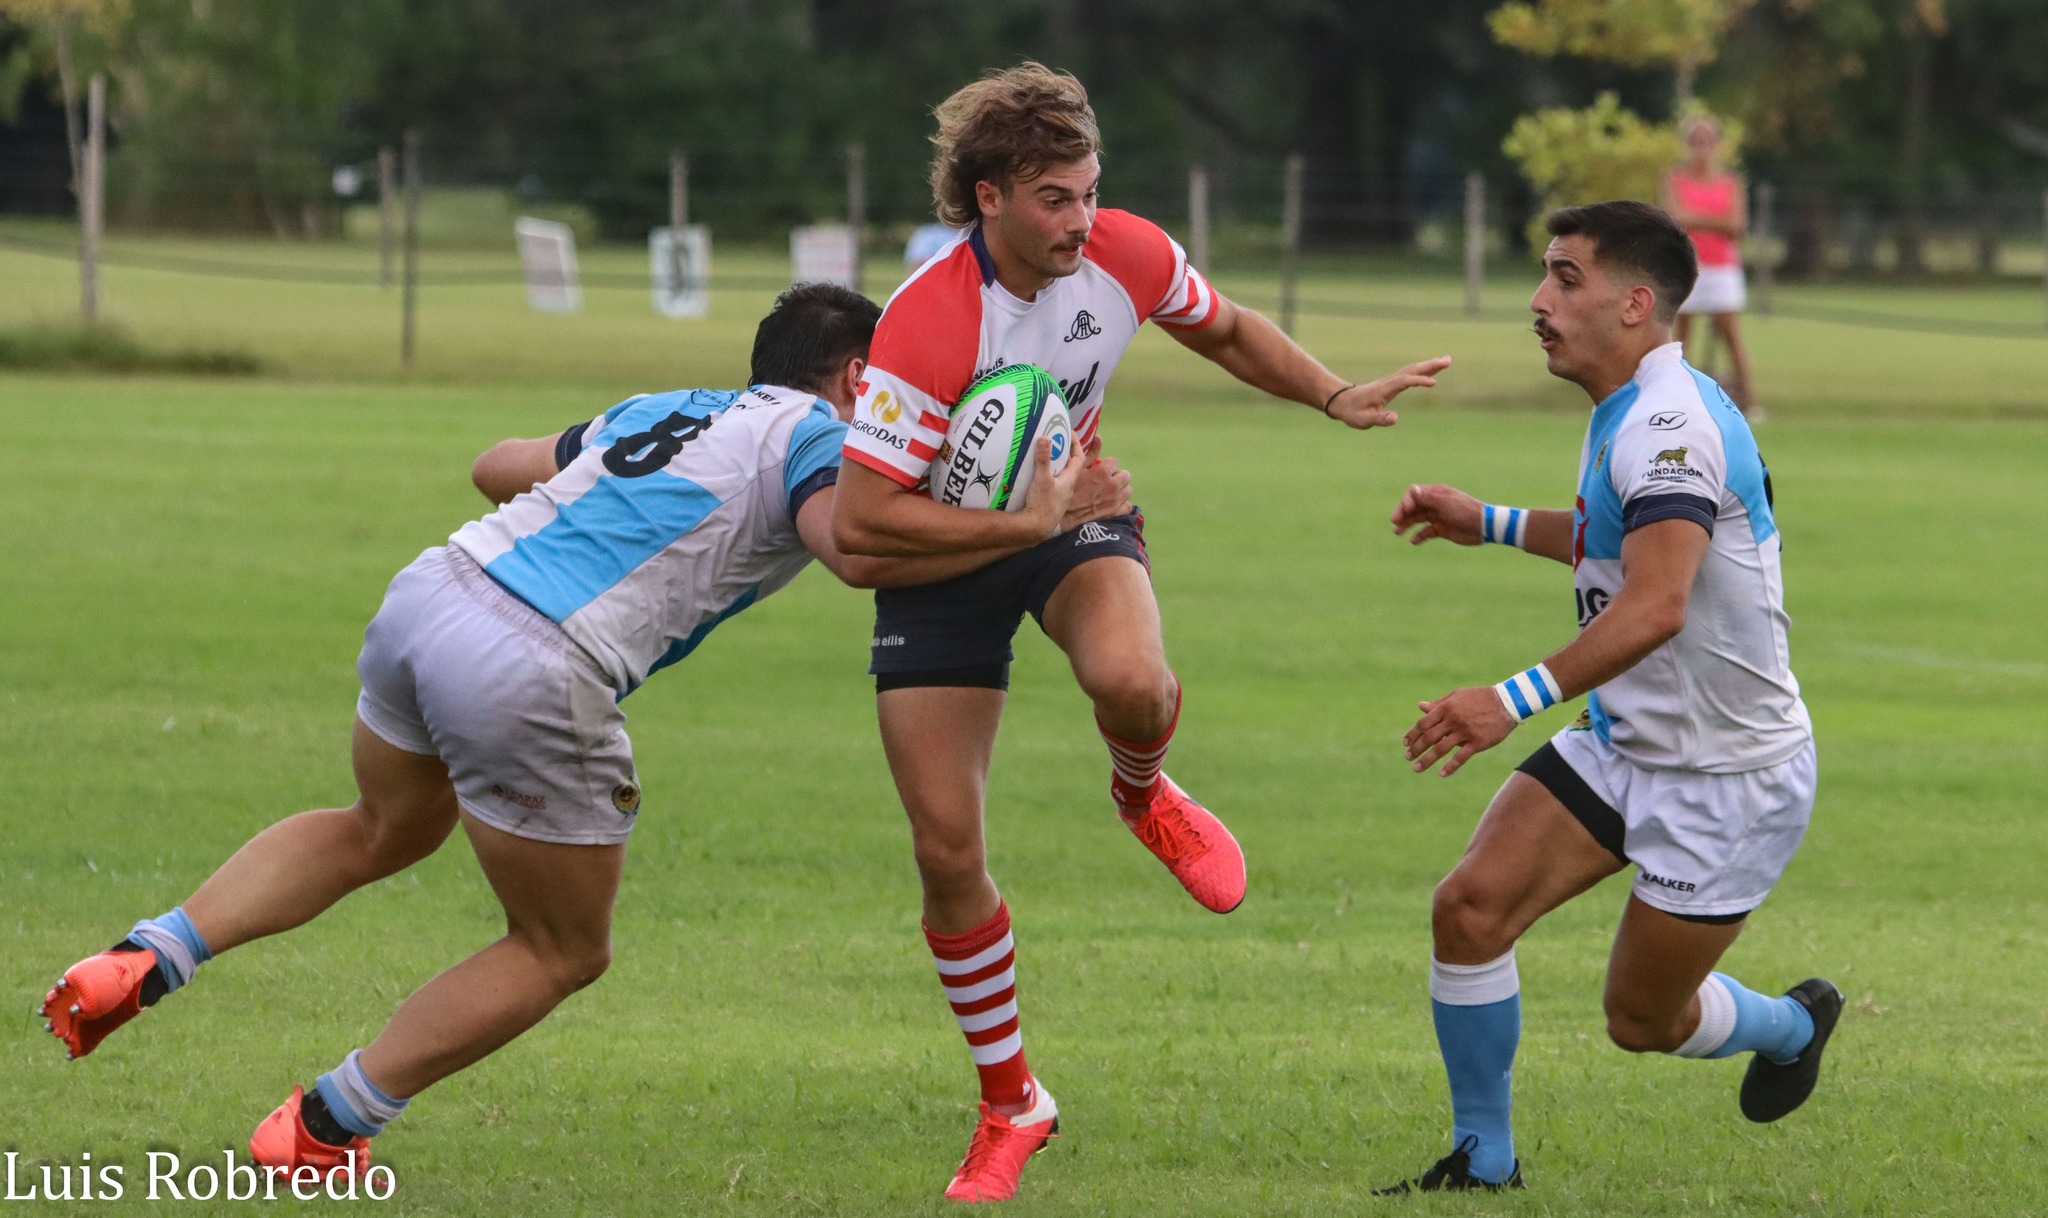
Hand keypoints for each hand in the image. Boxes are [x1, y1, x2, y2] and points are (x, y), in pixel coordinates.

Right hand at [1016, 435, 1081, 539]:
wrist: (1036, 528)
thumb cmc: (1041, 504)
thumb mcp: (1041, 479)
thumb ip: (1043, 459)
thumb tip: (1045, 438)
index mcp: (1070, 479)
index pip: (1079, 458)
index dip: (1076, 444)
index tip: (1070, 433)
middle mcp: (1069, 487)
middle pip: (1077, 468)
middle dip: (1073, 455)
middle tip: (1066, 444)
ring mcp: (1062, 496)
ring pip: (1069, 478)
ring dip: (1067, 469)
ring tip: (1058, 459)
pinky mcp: (1055, 504)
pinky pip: (1060, 488)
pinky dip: (1058, 480)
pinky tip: (1050, 480)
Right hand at [1060, 437, 1131, 529]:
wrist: (1063, 518)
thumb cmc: (1067, 491)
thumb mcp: (1075, 470)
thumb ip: (1089, 453)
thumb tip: (1098, 437)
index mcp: (1102, 472)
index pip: (1114, 462)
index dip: (1106, 466)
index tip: (1099, 470)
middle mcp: (1112, 486)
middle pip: (1125, 475)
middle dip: (1116, 477)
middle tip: (1105, 481)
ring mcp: (1116, 500)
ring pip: (1128, 490)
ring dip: (1120, 490)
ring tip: (1109, 492)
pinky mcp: (1115, 514)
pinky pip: (1127, 506)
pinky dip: (1121, 505)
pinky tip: (1112, 504)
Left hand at [1327, 356, 1451, 428]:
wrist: (1342, 401)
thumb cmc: (1353, 412)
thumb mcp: (1363, 420)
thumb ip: (1379, 419)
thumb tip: (1395, 418)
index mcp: (1384, 389)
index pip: (1404, 382)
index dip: (1419, 381)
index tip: (1434, 384)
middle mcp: (1389, 381)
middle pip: (1412, 370)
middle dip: (1430, 365)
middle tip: (1448, 360)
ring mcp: (1392, 380)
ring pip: (1412, 369)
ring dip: (1429, 365)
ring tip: (1446, 360)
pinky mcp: (1393, 382)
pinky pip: (1411, 373)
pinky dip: (1423, 369)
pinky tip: (1432, 369)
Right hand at [1391, 483, 1484, 546]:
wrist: (1484, 526)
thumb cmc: (1464, 511)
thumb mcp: (1444, 503)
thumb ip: (1427, 498)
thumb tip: (1411, 490)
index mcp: (1435, 494)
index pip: (1414, 494)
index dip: (1406, 502)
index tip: (1405, 511)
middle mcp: (1435, 504)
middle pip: (1413, 507)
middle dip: (1402, 514)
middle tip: (1394, 523)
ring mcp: (1438, 516)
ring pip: (1417, 519)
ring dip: (1406, 525)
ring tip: (1397, 532)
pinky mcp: (1442, 529)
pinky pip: (1426, 532)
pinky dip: (1419, 536)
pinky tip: (1414, 541)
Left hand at [1405, 686, 1515, 776]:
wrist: (1507, 702)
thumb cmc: (1480, 698)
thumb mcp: (1457, 696)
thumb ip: (1438, 704)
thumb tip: (1420, 706)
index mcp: (1446, 708)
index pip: (1424, 723)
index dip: (1412, 734)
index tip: (1405, 743)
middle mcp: (1453, 720)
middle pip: (1429, 737)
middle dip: (1416, 748)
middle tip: (1408, 757)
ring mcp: (1465, 732)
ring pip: (1441, 749)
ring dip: (1427, 760)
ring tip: (1416, 768)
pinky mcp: (1478, 742)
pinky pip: (1461, 757)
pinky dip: (1451, 766)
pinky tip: (1441, 773)